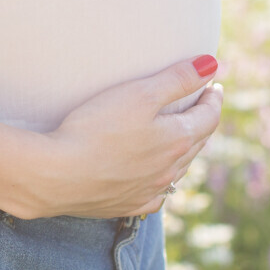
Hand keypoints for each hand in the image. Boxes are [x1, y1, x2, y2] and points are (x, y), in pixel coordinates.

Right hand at [12, 55, 222, 218]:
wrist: (57, 174)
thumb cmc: (96, 128)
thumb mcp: (139, 94)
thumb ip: (177, 79)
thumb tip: (212, 64)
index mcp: (177, 140)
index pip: (208, 117)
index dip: (213, 99)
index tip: (213, 87)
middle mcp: (169, 169)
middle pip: (197, 143)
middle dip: (203, 122)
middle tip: (202, 106)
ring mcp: (149, 190)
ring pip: (179, 170)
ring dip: (187, 151)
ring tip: (183, 137)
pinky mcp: (126, 204)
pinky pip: (157, 195)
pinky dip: (163, 182)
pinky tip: (158, 180)